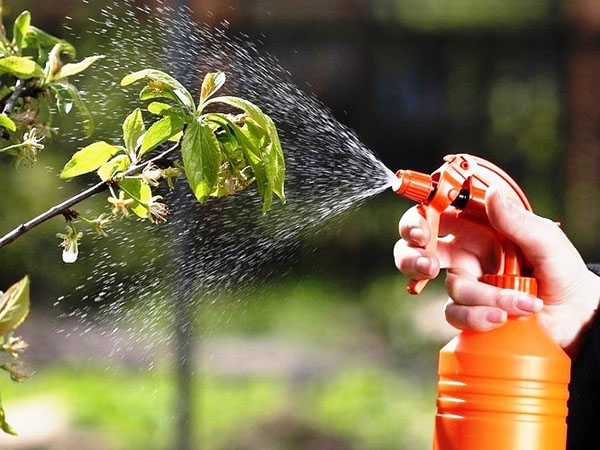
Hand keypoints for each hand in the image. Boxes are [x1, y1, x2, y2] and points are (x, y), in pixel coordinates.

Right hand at [393, 187, 599, 356]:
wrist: (577, 315)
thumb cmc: (563, 271)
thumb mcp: (547, 241)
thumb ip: (518, 220)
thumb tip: (492, 195)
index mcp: (475, 226)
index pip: (433, 215)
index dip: (416, 221)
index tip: (420, 232)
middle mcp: (464, 253)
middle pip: (415, 250)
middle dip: (412, 258)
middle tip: (428, 266)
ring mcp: (466, 284)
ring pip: (447, 287)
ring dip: (478, 297)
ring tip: (511, 304)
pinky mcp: (470, 312)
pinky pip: (456, 314)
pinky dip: (479, 317)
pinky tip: (505, 317)